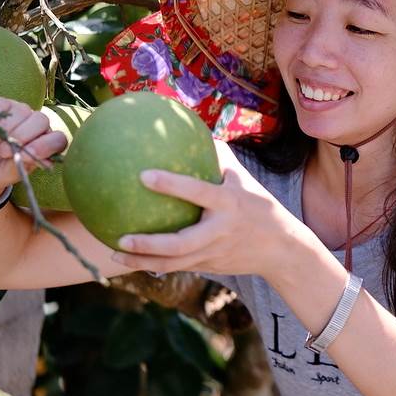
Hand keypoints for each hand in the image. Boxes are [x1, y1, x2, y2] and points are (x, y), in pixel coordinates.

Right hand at [0, 97, 66, 199]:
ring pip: (21, 111)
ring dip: (3, 131)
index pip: (58, 139)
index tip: (24, 156)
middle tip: (3, 153)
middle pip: (41, 121)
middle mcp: (35, 126)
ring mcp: (18, 112)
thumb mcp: (5, 175)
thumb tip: (34, 158)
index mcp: (44, 145)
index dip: (44, 146)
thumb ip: (20, 166)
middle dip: (20, 137)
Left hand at [109, 143, 318, 278]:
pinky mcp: (209, 266)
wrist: (282, 249)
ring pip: (174, 262)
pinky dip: (152, 264)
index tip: (143, 175)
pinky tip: (129, 259)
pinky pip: (177, 267)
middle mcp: (220, 231)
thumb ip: (219, 156)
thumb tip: (192, 129)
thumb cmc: (258, 205)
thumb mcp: (245, 179)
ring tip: (114, 253)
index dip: (171, 184)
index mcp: (229, 203)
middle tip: (121, 235)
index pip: (197, 192)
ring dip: (143, 260)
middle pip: (181, 243)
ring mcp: (214, 253)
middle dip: (149, 243)